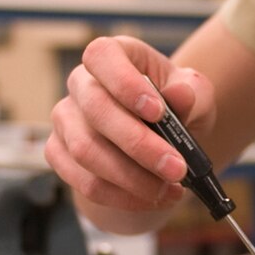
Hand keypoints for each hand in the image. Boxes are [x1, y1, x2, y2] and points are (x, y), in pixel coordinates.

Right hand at [46, 35, 215, 215]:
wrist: (161, 141)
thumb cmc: (175, 107)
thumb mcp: (195, 95)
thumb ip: (191, 93)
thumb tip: (180, 96)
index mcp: (112, 55)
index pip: (102, 56)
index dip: (124, 83)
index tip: (157, 112)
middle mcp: (81, 84)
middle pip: (95, 110)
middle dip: (139, 144)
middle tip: (177, 168)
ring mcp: (65, 120)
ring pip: (86, 152)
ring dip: (132, 178)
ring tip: (171, 189)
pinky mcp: (59, 154)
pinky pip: (85, 182)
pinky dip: (122, 197)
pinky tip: (153, 198)